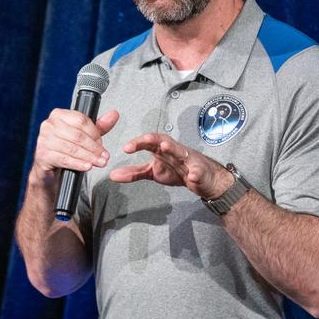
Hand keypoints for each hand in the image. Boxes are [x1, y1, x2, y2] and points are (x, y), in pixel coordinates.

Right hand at [31, 108, 119, 183]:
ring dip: (89, 157)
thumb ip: (98, 126)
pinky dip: (78, 164)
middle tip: (104, 156)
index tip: (102, 144)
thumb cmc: (65, 149)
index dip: (95, 133)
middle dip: (94, 148)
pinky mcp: (43, 155)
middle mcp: (49, 125)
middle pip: (78, 135)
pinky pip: (64, 159)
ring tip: (99, 162)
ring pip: (72, 148)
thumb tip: (113, 115)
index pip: (81, 120)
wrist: (48, 169)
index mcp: (59, 115)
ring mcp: (44, 140)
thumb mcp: (83, 136)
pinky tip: (87, 166)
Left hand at [108, 133, 234, 200]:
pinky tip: (191, 176)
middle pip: (164, 141)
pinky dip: (195, 173)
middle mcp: (175, 151)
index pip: (149, 142)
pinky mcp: (200, 171)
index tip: (126, 148)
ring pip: (181, 152)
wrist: (204, 180)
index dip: (138, 143)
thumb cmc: (178, 171)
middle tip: (144, 139)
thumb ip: (134, 173)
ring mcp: (189, 160)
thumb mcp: (153, 172)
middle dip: (154, 139)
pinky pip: (197, 171)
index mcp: (163, 150)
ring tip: (165, 147)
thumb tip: (113, 174)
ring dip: (173, 149)